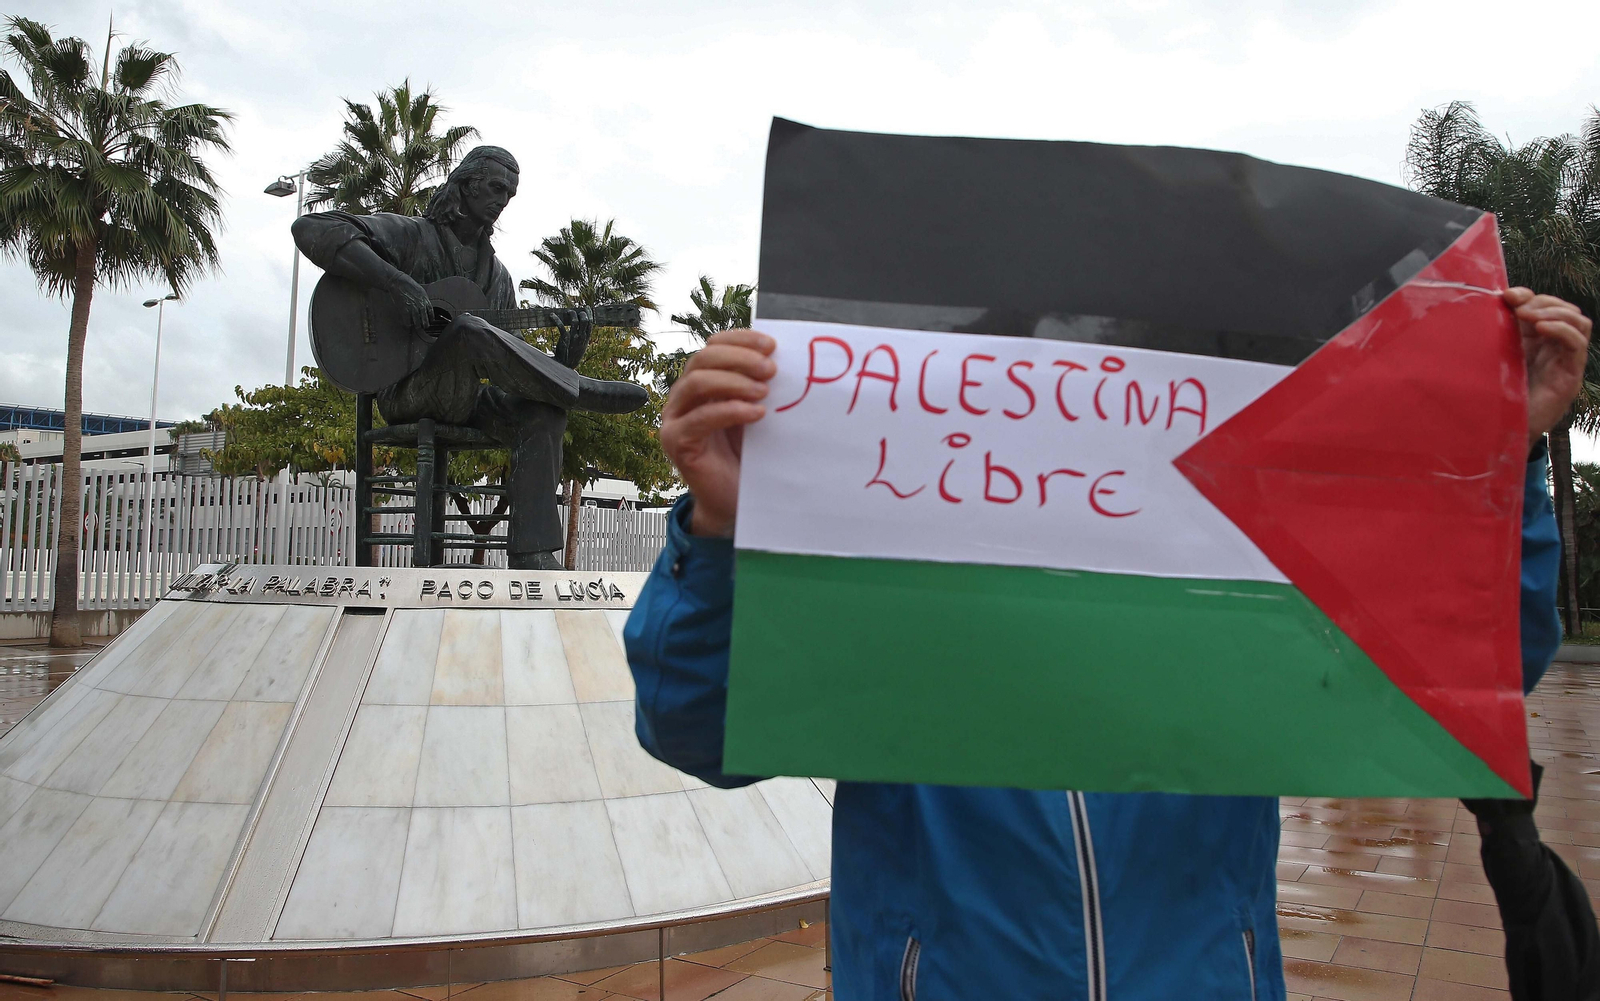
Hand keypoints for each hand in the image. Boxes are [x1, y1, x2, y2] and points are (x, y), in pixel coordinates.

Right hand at [387, 272, 432, 331]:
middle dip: (425, 324)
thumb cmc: (409, 285)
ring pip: (417, 322)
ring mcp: (413, 308)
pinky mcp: (405, 310)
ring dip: (417, 326)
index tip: (431, 321)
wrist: (399, 282)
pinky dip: (407, 325)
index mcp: (425, 300)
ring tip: (417, 328)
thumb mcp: (420, 291)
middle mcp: (420, 305)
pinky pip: (407, 321)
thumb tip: (425, 304)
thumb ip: (424, 299)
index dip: (431, 318)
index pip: (431, 311)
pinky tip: (407, 326)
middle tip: (424, 327)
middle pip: (425, 318)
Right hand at [659, 329, 775, 535]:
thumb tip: (781, 359)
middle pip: (703, 359)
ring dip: (733, 382)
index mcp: (702, 382)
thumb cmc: (745, 454)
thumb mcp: (754, 412)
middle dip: (739, 358)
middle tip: (771, 369)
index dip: (740, 340)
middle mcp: (683, 396)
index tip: (771, 345)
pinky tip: (756, 414)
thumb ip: (758, 386)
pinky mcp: (676, 442)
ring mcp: (675, 418)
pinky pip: (699, 418)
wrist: (731, 499)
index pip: (714, 345)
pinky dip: (729, 410)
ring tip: (764, 391)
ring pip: (696, 383)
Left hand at [1509, 287, 1592, 449]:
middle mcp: (1554, 348)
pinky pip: (1577, 343)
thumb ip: (1494, 333)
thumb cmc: (1494, 393)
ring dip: (1555, 312)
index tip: (1506, 296)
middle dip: (1543, 302)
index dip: (1529, 296)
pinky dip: (1562, 329)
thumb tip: (1488, 304)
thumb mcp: (1493, 357)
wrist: (1501, 429)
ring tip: (1529, 316)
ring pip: (1579, 322)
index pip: (1545, 306)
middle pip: (1565, 310)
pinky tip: (1541, 328)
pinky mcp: (1570, 374)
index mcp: (1535, 340)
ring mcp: (1565, 360)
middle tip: (1518, 307)